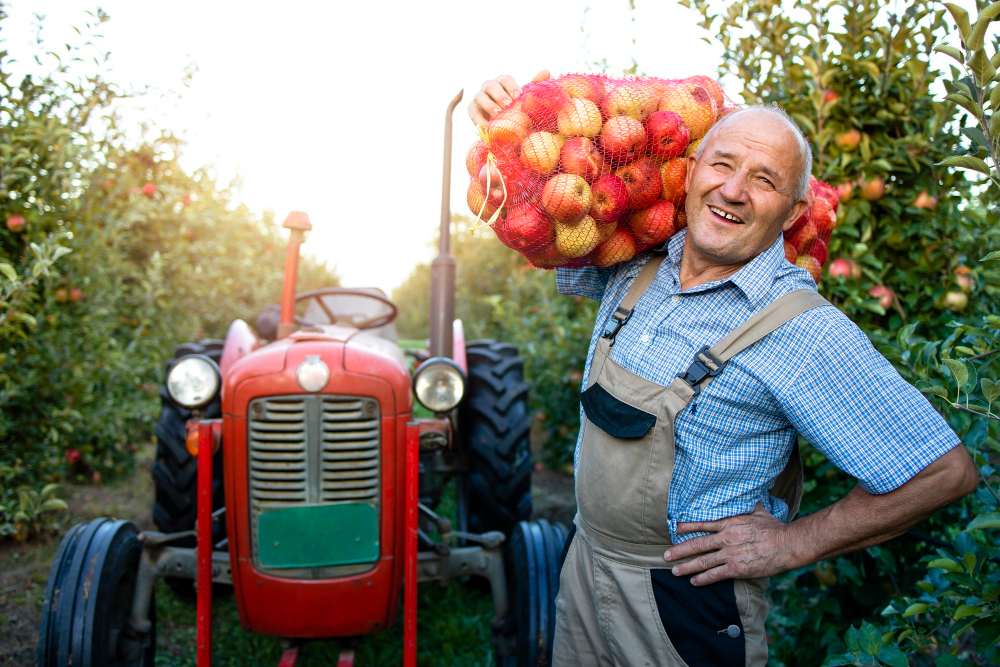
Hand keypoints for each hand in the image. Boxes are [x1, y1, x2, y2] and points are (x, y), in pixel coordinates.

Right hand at [468, 70, 550, 125]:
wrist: (503, 126)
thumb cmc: (515, 109)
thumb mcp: (524, 99)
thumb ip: (534, 86)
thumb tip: (546, 71)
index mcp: (502, 82)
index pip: (505, 79)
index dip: (511, 86)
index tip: (518, 96)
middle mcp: (489, 87)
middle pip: (491, 86)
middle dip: (499, 95)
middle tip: (507, 105)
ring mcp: (479, 98)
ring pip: (480, 97)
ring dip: (488, 105)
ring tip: (497, 114)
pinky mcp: (472, 110)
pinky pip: (473, 113)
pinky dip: (479, 119)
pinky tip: (487, 126)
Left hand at [663, 507, 795, 584]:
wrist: (787, 544)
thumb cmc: (775, 528)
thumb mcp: (758, 510)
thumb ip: (747, 505)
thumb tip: (746, 494)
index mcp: (729, 523)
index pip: (702, 524)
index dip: (687, 527)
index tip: (675, 529)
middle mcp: (726, 538)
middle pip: (697, 544)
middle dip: (679, 551)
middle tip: (665, 555)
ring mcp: (730, 554)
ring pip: (702, 562)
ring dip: (686, 567)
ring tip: (674, 571)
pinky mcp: (737, 569)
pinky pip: (715, 575)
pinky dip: (703, 579)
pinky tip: (694, 582)